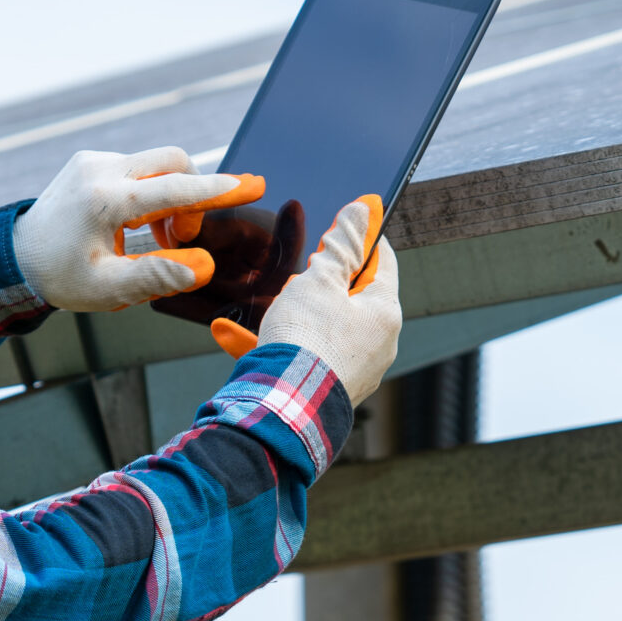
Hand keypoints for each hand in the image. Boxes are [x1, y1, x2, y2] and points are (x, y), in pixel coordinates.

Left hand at [13, 147, 264, 312]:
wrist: (15, 258)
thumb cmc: (61, 277)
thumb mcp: (108, 290)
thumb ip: (156, 277)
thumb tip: (201, 267)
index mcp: (103, 201)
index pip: (173, 190)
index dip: (215, 191)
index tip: (250, 186)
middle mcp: (99, 170)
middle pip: (172, 162)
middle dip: (193, 194)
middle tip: (184, 237)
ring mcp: (94, 161)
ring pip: (157, 165)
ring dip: (171, 198)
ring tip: (160, 241)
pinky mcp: (91, 161)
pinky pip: (138, 169)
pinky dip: (151, 194)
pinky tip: (137, 228)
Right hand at [227, 195, 399, 404]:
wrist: (283, 409)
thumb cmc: (305, 340)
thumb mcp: (320, 278)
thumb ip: (342, 243)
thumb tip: (364, 210)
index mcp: (385, 312)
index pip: (383, 261)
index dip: (360, 238)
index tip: (339, 227)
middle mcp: (379, 343)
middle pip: (353, 296)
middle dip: (322, 281)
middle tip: (297, 274)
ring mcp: (356, 370)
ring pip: (325, 328)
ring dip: (295, 314)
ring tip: (268, 308)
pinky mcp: (330, 389)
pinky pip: (304, 356)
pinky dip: (278, 345)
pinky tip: (236, 337)